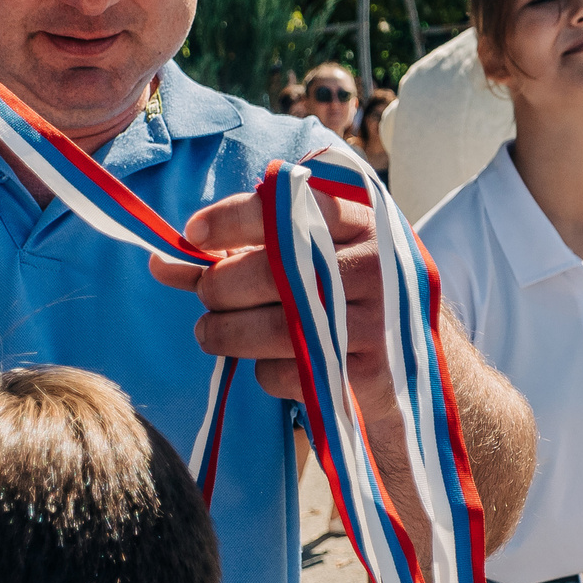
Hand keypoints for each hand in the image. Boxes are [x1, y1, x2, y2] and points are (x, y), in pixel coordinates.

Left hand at [152, 179, 391, 403]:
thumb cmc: (347, 299)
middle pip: (263, 273)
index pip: (286, 208)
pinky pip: (287, 372)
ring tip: (213, 333)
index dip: (231, 219)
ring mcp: (372, 322)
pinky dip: (265, 372)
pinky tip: (279, 363)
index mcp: (360, 224)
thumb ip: (239, 256)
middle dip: (217, 289)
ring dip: (223, 334)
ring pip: (267, 329)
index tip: (193, 233)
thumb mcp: (314, 260)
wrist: (420, 364)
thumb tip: (161, 261)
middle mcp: (370, 266)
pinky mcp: (366, 375)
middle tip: (209, 298)